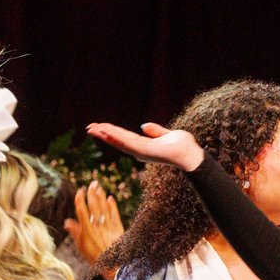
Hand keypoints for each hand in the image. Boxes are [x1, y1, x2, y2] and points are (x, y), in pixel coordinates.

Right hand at [65, 181, 125, 268]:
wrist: (113, 266)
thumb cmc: (95, 257)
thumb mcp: (81, 247)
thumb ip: (75, 233)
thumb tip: (67, 222)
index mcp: (87, 231)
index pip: (82, 212)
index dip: (80, 201)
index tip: (80, 191)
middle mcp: (97, 227)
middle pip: (94, 207)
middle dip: (92, 194)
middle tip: (92, 183)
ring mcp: (108, 227)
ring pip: (104, 208)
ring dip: (101, 197)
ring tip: (99, 187)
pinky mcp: (118, 229)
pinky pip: (115, 215)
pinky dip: (112, 206)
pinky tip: (110, 198)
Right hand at [85, 122, 204, 172]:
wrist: (190, 154)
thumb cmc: (182, 146)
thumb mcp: (166, 134)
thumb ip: (155, 131)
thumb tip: (144, 126)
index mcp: (143, 146)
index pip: (123, 137)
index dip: (111, 131)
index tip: (99, 126)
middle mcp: (139, 150)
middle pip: (117, 140)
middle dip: (103, 133)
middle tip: (89, 128)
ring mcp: (140, 152)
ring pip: (119, 141)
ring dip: (105, 135)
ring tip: (93, 129)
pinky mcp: (144, 151)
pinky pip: (127, 143)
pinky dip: (116, 138)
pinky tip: (107, 133)